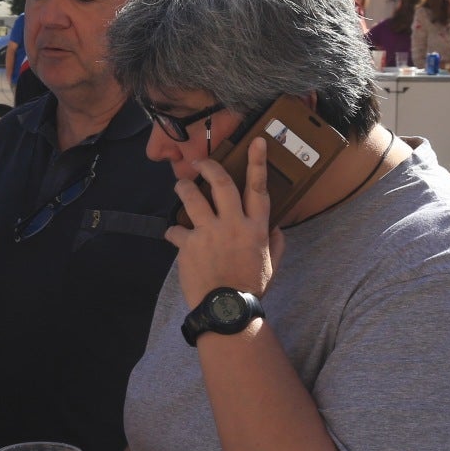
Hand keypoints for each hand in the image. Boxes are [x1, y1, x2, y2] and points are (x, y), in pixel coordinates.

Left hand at [165, 137, 282, 307]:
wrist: (226, 309)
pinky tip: (173, 236)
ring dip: (183, 187)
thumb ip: (275, 243)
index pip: (258, 188)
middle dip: (209, 167)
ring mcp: (209, 232)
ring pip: (192, 198)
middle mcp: (233, 224)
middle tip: (199, 161)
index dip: (258, 162)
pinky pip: (175, 230)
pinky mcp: (188, 244)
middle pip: (221, 184)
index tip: (258, 141)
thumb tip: (276, 227)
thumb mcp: (272, 265)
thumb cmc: (250, 288)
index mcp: (256, 227)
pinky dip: (172, 232)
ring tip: (180, 185)